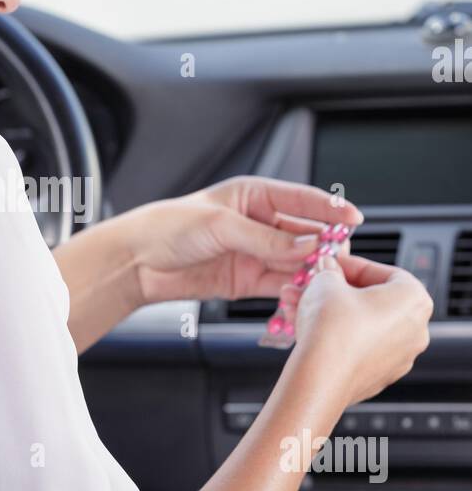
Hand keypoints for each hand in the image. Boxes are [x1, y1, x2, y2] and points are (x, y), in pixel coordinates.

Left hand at [126, 176, 362, 306]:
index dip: (330, 210)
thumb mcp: (220, 225)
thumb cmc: (168, 228)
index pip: (302, 199)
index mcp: (253, 195)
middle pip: (304, 233)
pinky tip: (305, 295)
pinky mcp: (247, 281)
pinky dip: (294, 292)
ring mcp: (254, 253)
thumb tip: (305, 244)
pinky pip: (280, 285)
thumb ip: (264, 238)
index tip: (353, 219)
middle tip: (340, 259)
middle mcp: (258, 223)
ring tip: (325, 282)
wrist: (137, 262)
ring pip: (296, 262)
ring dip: (311, 272)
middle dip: (324, 246)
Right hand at [287, 253, 433, 404]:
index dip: (352, 265)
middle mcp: (414, 330)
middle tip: (314, 285)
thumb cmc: (332, 329)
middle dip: (336, 291)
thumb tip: (328, 268)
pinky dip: (337, 337)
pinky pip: (357, 348)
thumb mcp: (325, 282)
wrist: (320, 378)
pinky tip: (309, 330)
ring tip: (299, 306)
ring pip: (361, 325)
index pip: (385, 272)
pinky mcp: (379, 376)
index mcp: (413, 300)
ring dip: (330, 313)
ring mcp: (399, 357)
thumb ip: (329, 270)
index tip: (332, 264)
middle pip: (370, 300)